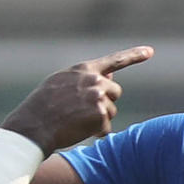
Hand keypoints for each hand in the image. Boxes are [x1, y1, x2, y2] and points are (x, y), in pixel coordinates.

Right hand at [0, 47, 155, 153]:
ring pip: (112, 110)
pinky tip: (78, 130)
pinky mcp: (101, 115)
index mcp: (85, 69)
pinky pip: (106, 127)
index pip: (115, 60)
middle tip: (81, 110)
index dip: (134, 56)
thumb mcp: (61, 82)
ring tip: (75, 120)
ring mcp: (99, 97)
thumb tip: (111, 75)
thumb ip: (85, 77)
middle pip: (115, 92)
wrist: (34, 125)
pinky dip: (96, 132)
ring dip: (99, 118)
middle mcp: (95, 80)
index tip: (150, 52)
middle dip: (105, 102)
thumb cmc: (43, 105)